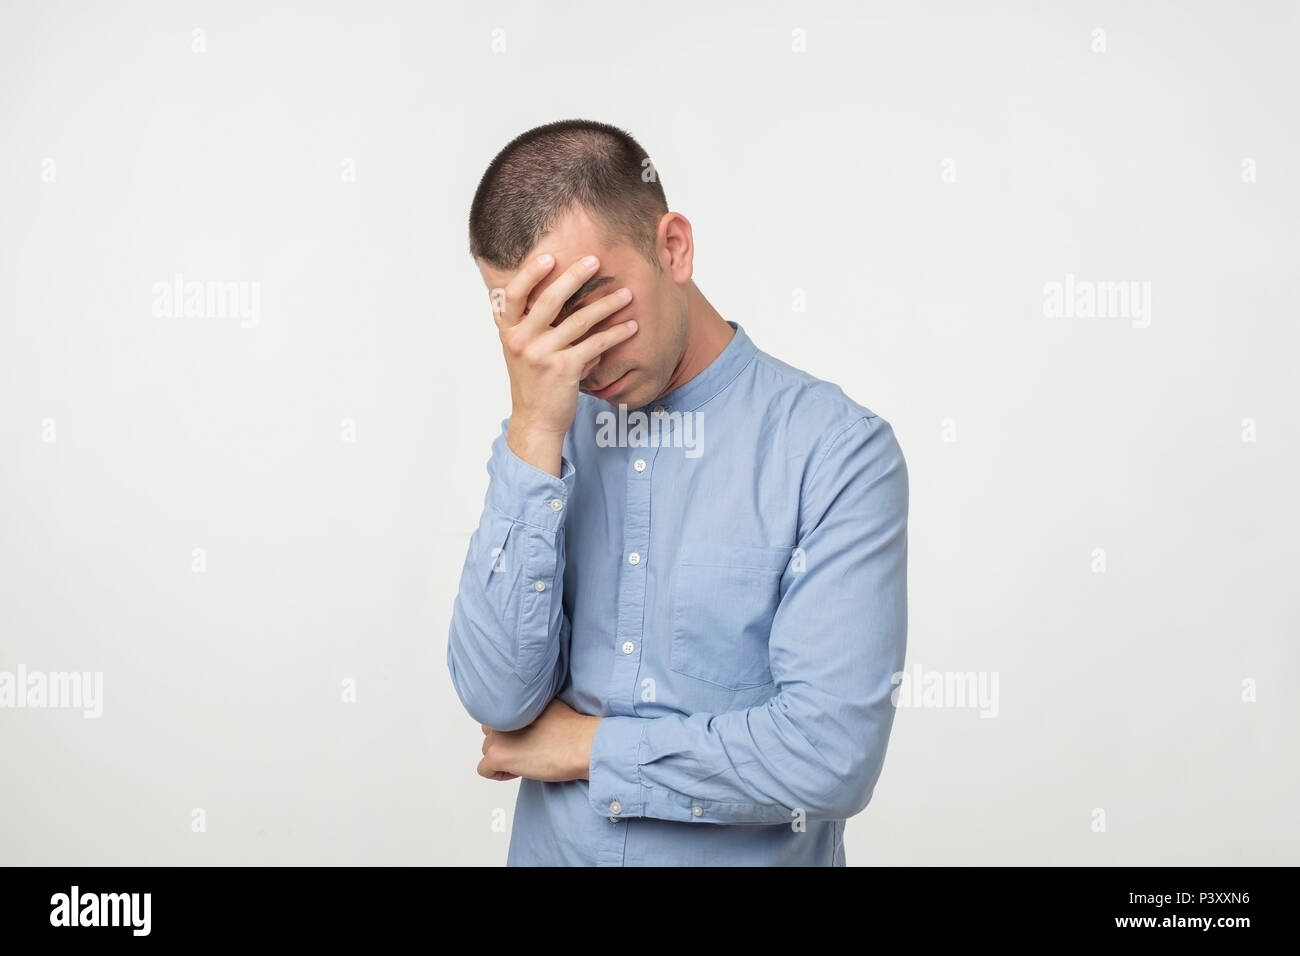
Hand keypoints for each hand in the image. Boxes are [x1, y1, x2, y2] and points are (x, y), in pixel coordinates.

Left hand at [478, 699, 601, 782]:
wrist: (583, 746)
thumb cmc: (573, 732)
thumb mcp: (548, 707)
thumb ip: (529, 710)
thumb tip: (523, 722)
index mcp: (515, 701)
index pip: (500, 717)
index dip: (514, 731)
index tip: (529, 738)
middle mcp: (502, 715)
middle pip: (491, 733)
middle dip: (506, 744)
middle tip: (528, 750)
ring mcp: (497, 735)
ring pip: (487, 750)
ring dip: (504, 758)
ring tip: (527, 760)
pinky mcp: (498, 755)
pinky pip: (485, 769)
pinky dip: (499, 774)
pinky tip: (519, 771)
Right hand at [492, 253, 635, 474]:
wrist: (536, 421)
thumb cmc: (533, 382)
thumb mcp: (520, 349)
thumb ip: (528, 322)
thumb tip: (549, 289)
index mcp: (508, 332)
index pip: (513, 294)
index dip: (530, 273)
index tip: (549, 256)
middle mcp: (521, 341)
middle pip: (548, 300)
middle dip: (574, 276)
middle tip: (595, 260)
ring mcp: (541, 355)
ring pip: (578, 321)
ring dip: (606, 304)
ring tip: (626, 294)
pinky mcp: (564, 369)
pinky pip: (594, 345)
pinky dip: (615, 334)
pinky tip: (630, 327)